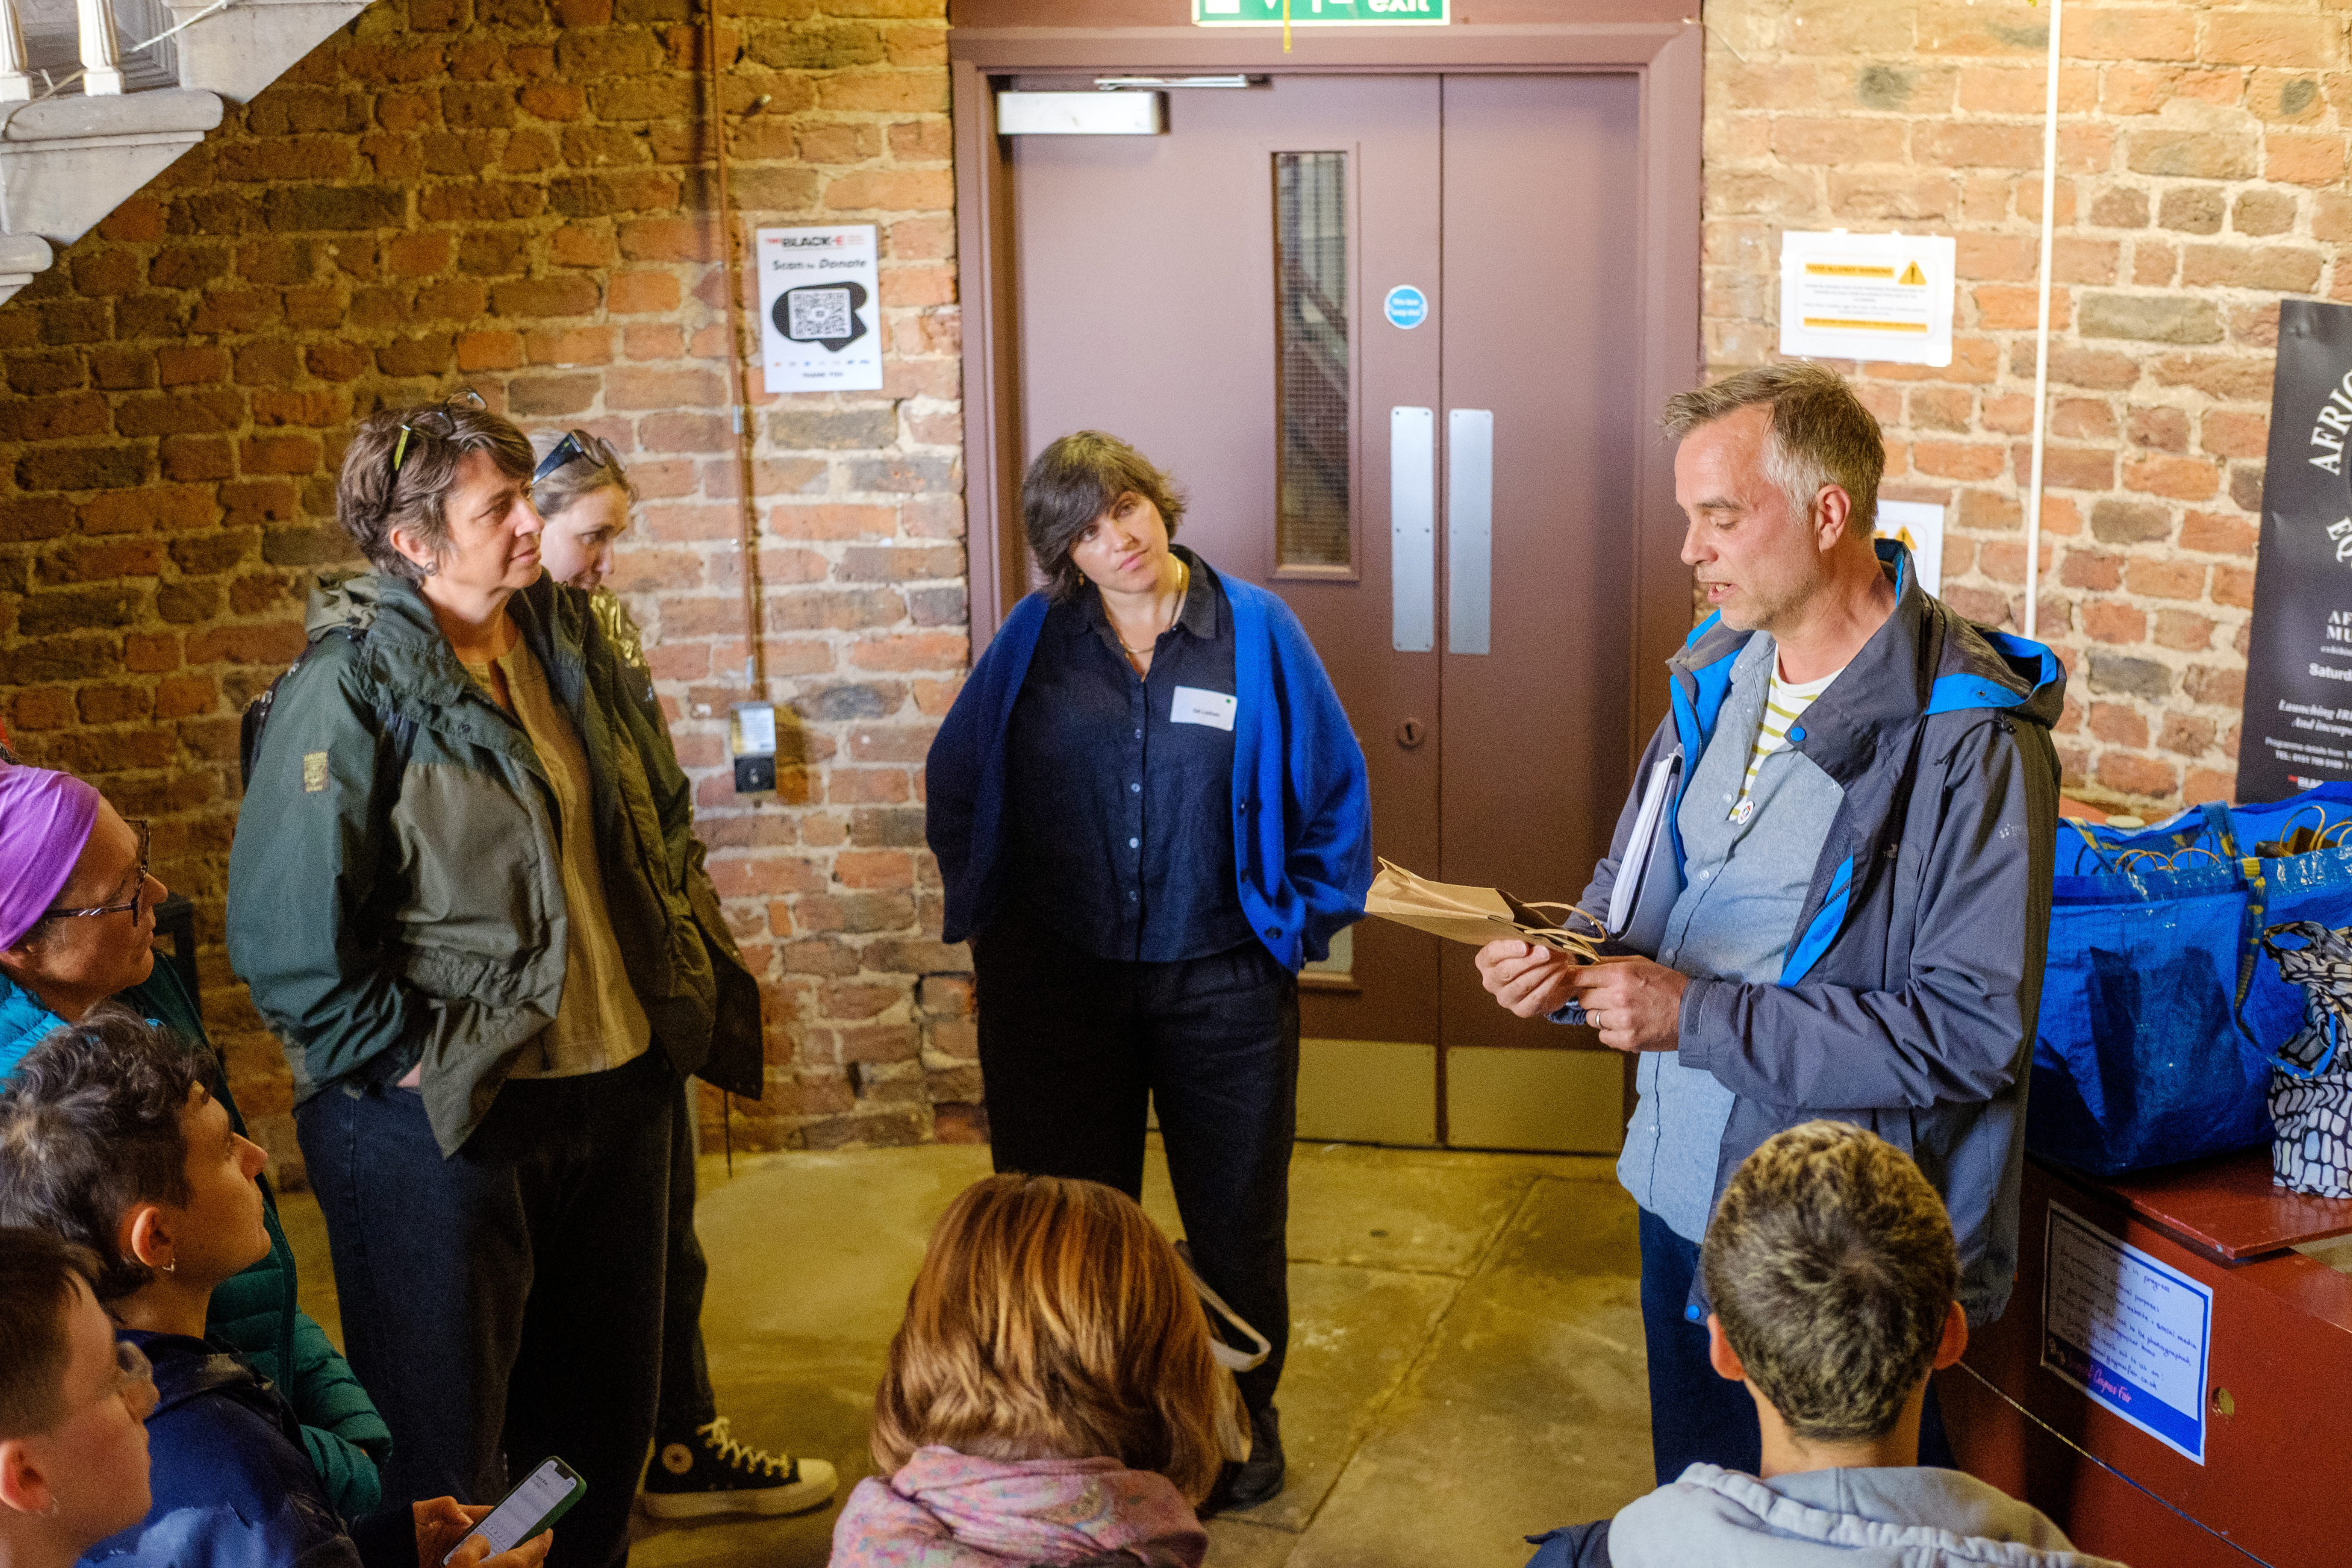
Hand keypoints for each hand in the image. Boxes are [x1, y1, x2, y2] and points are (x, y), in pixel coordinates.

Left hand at [414, 1500, 553, 1567]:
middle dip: (522, 1543)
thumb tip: (465, 1518)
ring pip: (496, 1560)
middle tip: (538, 1547)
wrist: (381, 1555)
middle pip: (503, 1541)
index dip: (519, 1519)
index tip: (535, 1524)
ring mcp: (464, 1560)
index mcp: (465, 1522)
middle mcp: (469, 1541)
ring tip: (528, 1562)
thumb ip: (442, 1507)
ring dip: (512, 1560)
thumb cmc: (401, 1530)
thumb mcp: (420, 1513)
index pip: (498, 1517)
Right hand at [1476, 938, 1583, 1017]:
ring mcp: (1505, 998)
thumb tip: (1540, 932)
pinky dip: (1551, 982)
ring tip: (1560, 958)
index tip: (1524, 945)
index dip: (1507, 950)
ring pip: (1522, 984)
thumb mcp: (1529, 938)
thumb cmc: (1534, 951)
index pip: (1491, 954)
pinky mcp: (1521, 1010)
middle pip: (1506, 971)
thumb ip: (1530, 933)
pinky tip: (1561, 971)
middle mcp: (1491, 981)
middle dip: (1529, 960)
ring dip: (1544, 970)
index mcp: (1486, 961)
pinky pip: (1536, 997)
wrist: (1548, 975)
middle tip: (1547, 951)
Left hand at [1564, 956, 1687, 1053]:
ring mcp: (1622, 1021)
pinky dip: (1611, 1032)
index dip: (1572, 979)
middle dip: (1592, 997)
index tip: (1569, 981)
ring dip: (1601, 1016)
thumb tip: (1586, 965)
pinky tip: (1627, 1025)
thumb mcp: (1641, 964)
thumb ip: (1611, 964)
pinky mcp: (1627, 1040)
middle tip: (1609, 997)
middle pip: (1582, 999)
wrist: (1693, 1014)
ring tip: (1622, 1012)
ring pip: (1591, 1018)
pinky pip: (1603, 1036)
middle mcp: (1618, 997)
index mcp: (1620, 975)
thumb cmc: (1667, 985)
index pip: (1579, 976)